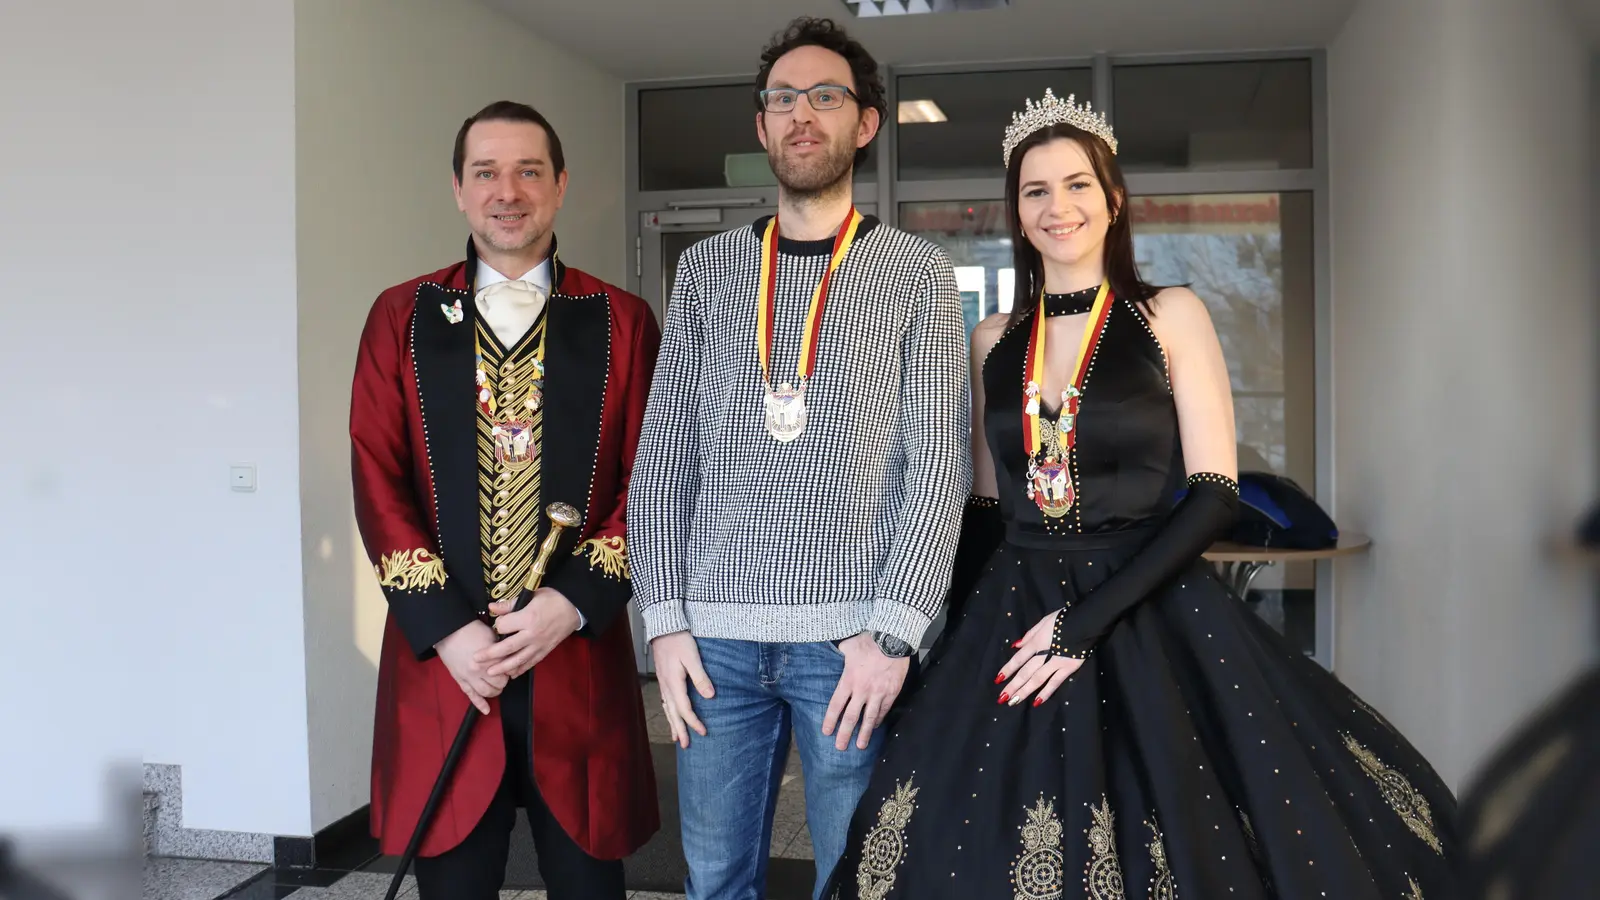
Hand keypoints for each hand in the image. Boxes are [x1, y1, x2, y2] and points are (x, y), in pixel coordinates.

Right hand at [434, 621, 507, 714]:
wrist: (449, 630)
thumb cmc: (470, 629)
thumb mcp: (492, 636)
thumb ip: (501, 649)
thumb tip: (510, 657)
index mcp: (491, 658)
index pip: (509, 671)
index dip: (512, 669)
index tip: (511, 666)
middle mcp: (481, 670)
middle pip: (500, 683)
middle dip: (504, 681)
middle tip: (503, 676)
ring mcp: (470, 676)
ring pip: (487, 692)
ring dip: (494, 692)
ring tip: (496, 687)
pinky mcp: (460, 679)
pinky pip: (471, 695)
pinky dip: (479, 704)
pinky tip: (486, 710)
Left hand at [476, 587, 580, 678]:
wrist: (575, 607)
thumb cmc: (553, 599)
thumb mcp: (532, 596)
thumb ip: (510, 604)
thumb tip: (492, 608)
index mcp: (528, 618)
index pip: (504, 626)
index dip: (497, 625)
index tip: (496, 623)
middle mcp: (532, 634)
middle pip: (507, 647)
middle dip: (490, 655)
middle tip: (475, 660)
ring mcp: (539, 644)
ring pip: (518, 659)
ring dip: (503, 668)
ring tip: (490, 673)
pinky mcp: (546, 650)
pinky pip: (531, 662)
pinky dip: (520, 669)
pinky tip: (511, 674)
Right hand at [651, 631, 713, 748]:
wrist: (664, 627)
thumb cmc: (679, 640)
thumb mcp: (692, 657)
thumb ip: (700, 677)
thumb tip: (710, 696)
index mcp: (674, 683)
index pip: (684, 709)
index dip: (694, 722)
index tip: (703, 732)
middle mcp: (666, 686)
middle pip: (673, 713)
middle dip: (680, 730)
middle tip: (686, 745)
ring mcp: (663, 683)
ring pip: (667, 709)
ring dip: (673, 724)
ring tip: (676, 738)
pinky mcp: (663, 679)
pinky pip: (665, 701)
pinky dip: (668, 712)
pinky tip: (670, 715)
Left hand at [823, 633, 909, 750]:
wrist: (892, 640)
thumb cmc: (869, 642)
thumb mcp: (849, 646)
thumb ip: (842, 654)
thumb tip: (839, 652)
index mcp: (848, 680)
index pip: (836, 705)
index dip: (830, 720)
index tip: (827, 732)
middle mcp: (861, 690)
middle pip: (851, 717)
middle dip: (844, 734)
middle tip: (840, 747)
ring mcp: (878, 693)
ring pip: (869, 718)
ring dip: (864, 734)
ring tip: (860, 746)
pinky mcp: (891, 693)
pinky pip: (883, 710)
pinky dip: (878, 720)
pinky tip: (875, 727)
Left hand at [995, 610, 1084, 707]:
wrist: (1086, 620)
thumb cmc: (1063, 619)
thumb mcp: (1043, 622)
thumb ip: (1029, 635)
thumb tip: (1016, 645)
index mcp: (1036, 642)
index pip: (1018, 658)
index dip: (1008, 669)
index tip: (998, 679)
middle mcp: (1043, 654)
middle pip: (1025, 672)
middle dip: (1013, 685)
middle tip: (1002, 698)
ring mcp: (1056, 662)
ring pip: (1037, 679)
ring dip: (1024, 691)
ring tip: (1013, 702)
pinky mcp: (1069, 667)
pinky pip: (1055, 682)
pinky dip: (1046, 692)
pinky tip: (1037, 702)